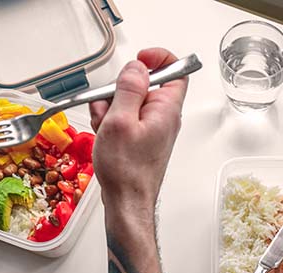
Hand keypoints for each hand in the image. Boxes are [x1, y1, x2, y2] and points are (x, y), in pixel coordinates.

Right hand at [89, 48, 188, 228]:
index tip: (139, 60)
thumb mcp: (121, 121)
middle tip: (109, 108)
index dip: (159, 59)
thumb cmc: (127, 171)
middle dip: (119, 91)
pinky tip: (105, 137)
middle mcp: (163, 118)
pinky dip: (110, 124)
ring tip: (105, 129)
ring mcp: (151, 129)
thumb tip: (136, 67)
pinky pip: (123, 120)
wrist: (126, 203)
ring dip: (110, 109)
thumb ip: (129, 88)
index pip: (176, 71)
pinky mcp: (140, 139)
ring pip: (127, 103)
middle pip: (142, 86)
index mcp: (167, 109)